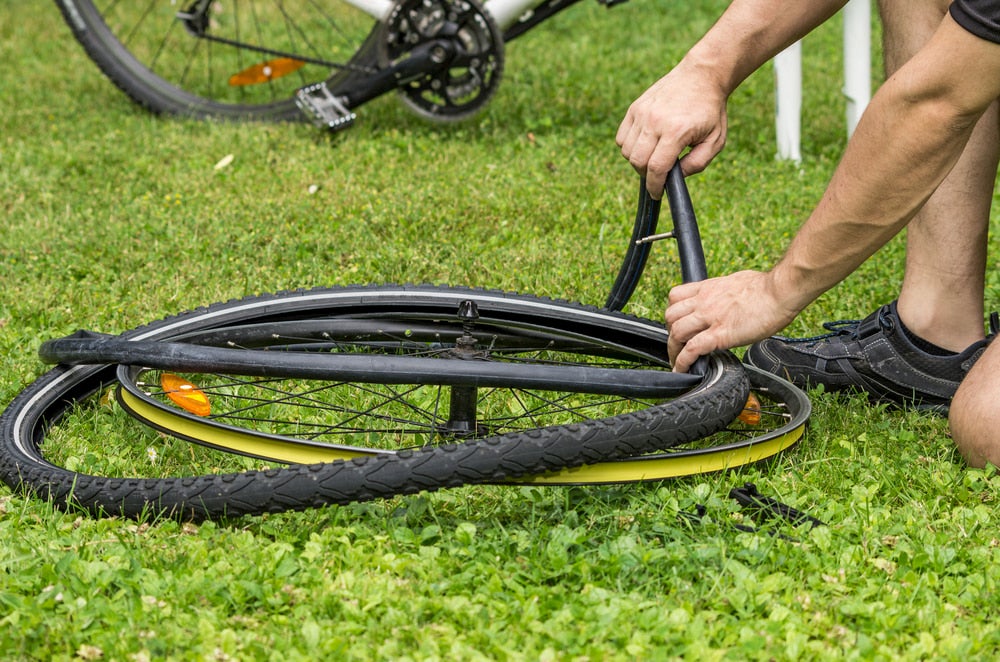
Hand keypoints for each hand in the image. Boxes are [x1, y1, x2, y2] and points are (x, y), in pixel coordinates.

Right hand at [616, 63, 728, 197]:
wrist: (701, 76)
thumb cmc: (710, 110)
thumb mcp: (716, 140)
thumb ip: (698, 163)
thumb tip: (676, 177)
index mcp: (677, 131)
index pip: (657, 167)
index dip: (655, 186)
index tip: (656, 194)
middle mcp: (655, 121)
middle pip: (638, 161)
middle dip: (646, 175)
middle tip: (657, 174)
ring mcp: (642, 113)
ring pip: (626, 151)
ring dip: (637, 161)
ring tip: (653, 157)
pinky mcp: (635, 108)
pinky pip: (621, 137)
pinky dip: (629, 147)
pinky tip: (644, 145)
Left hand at [665, 270, 799, 371]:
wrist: (780, 292)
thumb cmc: (767, 287)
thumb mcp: (736, 282)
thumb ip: (725, 291)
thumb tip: (727, 298)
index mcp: (708, 288)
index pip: (676, 297)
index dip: (672, 312)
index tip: (676, 324)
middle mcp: (704, 301)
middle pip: (670, 316)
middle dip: (669, 332)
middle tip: (677, 345)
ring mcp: (710, 317)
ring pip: (676, 332)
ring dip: (673, 349)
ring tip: (678, 361)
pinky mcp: (720, 334)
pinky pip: (692, 349)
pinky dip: (683, 361)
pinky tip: (682, 369)